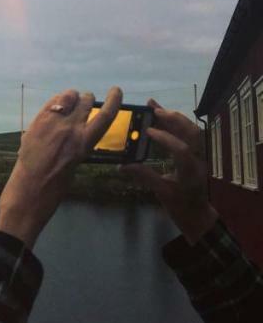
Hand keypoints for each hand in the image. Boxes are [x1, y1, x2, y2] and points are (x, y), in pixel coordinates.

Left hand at [0, 87, 121, 247]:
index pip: (105, 115)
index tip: (116, 91)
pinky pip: (48, 105)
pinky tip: (55, 107)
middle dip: (86, 100)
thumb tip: (79, 132)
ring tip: (69, 102)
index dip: (113, 100)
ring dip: (71, 98)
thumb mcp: (76, 163)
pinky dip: (55, 103)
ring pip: (65, 98)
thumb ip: (78, 144)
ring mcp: (50, 124)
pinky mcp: (34, 123)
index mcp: (84, 143)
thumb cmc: (56, 186)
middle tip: (85, 102)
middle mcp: (69, 129)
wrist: (29, 192)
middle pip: (84, 102)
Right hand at [121, 99, 218, 243]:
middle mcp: (199, 160)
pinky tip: (161, 116)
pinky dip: (176, 124)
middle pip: (194, 134)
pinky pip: (189, 135)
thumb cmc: (180, 206)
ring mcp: (201, 156)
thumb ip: (144, 176)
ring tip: (155, 107)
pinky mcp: (197, 154)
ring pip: (193, 131)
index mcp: (191, 172)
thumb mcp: (162, 194)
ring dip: (175, 118)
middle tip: (154, 109)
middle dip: (175, 119)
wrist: (197, 215)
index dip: (166, 138)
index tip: (148, 130)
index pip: (182, 150)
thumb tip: (121, 165)